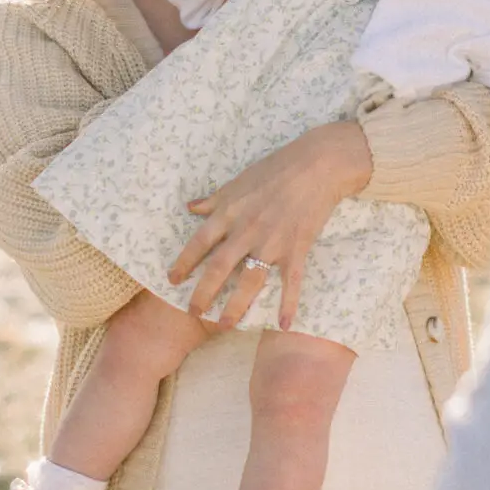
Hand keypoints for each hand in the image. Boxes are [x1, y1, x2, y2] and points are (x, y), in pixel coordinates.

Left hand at [167, 122, 371, 329]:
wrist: (317, 165)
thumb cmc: (275, 169)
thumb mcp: (237, 181)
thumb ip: (214, 200)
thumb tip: (190, 208)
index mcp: (229, 213)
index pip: (199, 243)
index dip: (184, 262)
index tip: (172, 279)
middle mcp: (246, 231)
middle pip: (219, 268)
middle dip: (203, 292)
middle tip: (193, 311)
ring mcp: (272, 242)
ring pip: (249, 281)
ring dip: (236, 306)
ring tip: (224, 325)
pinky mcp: (296, 249)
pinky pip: (290, 282)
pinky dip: (288, 304)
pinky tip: (283, 324)